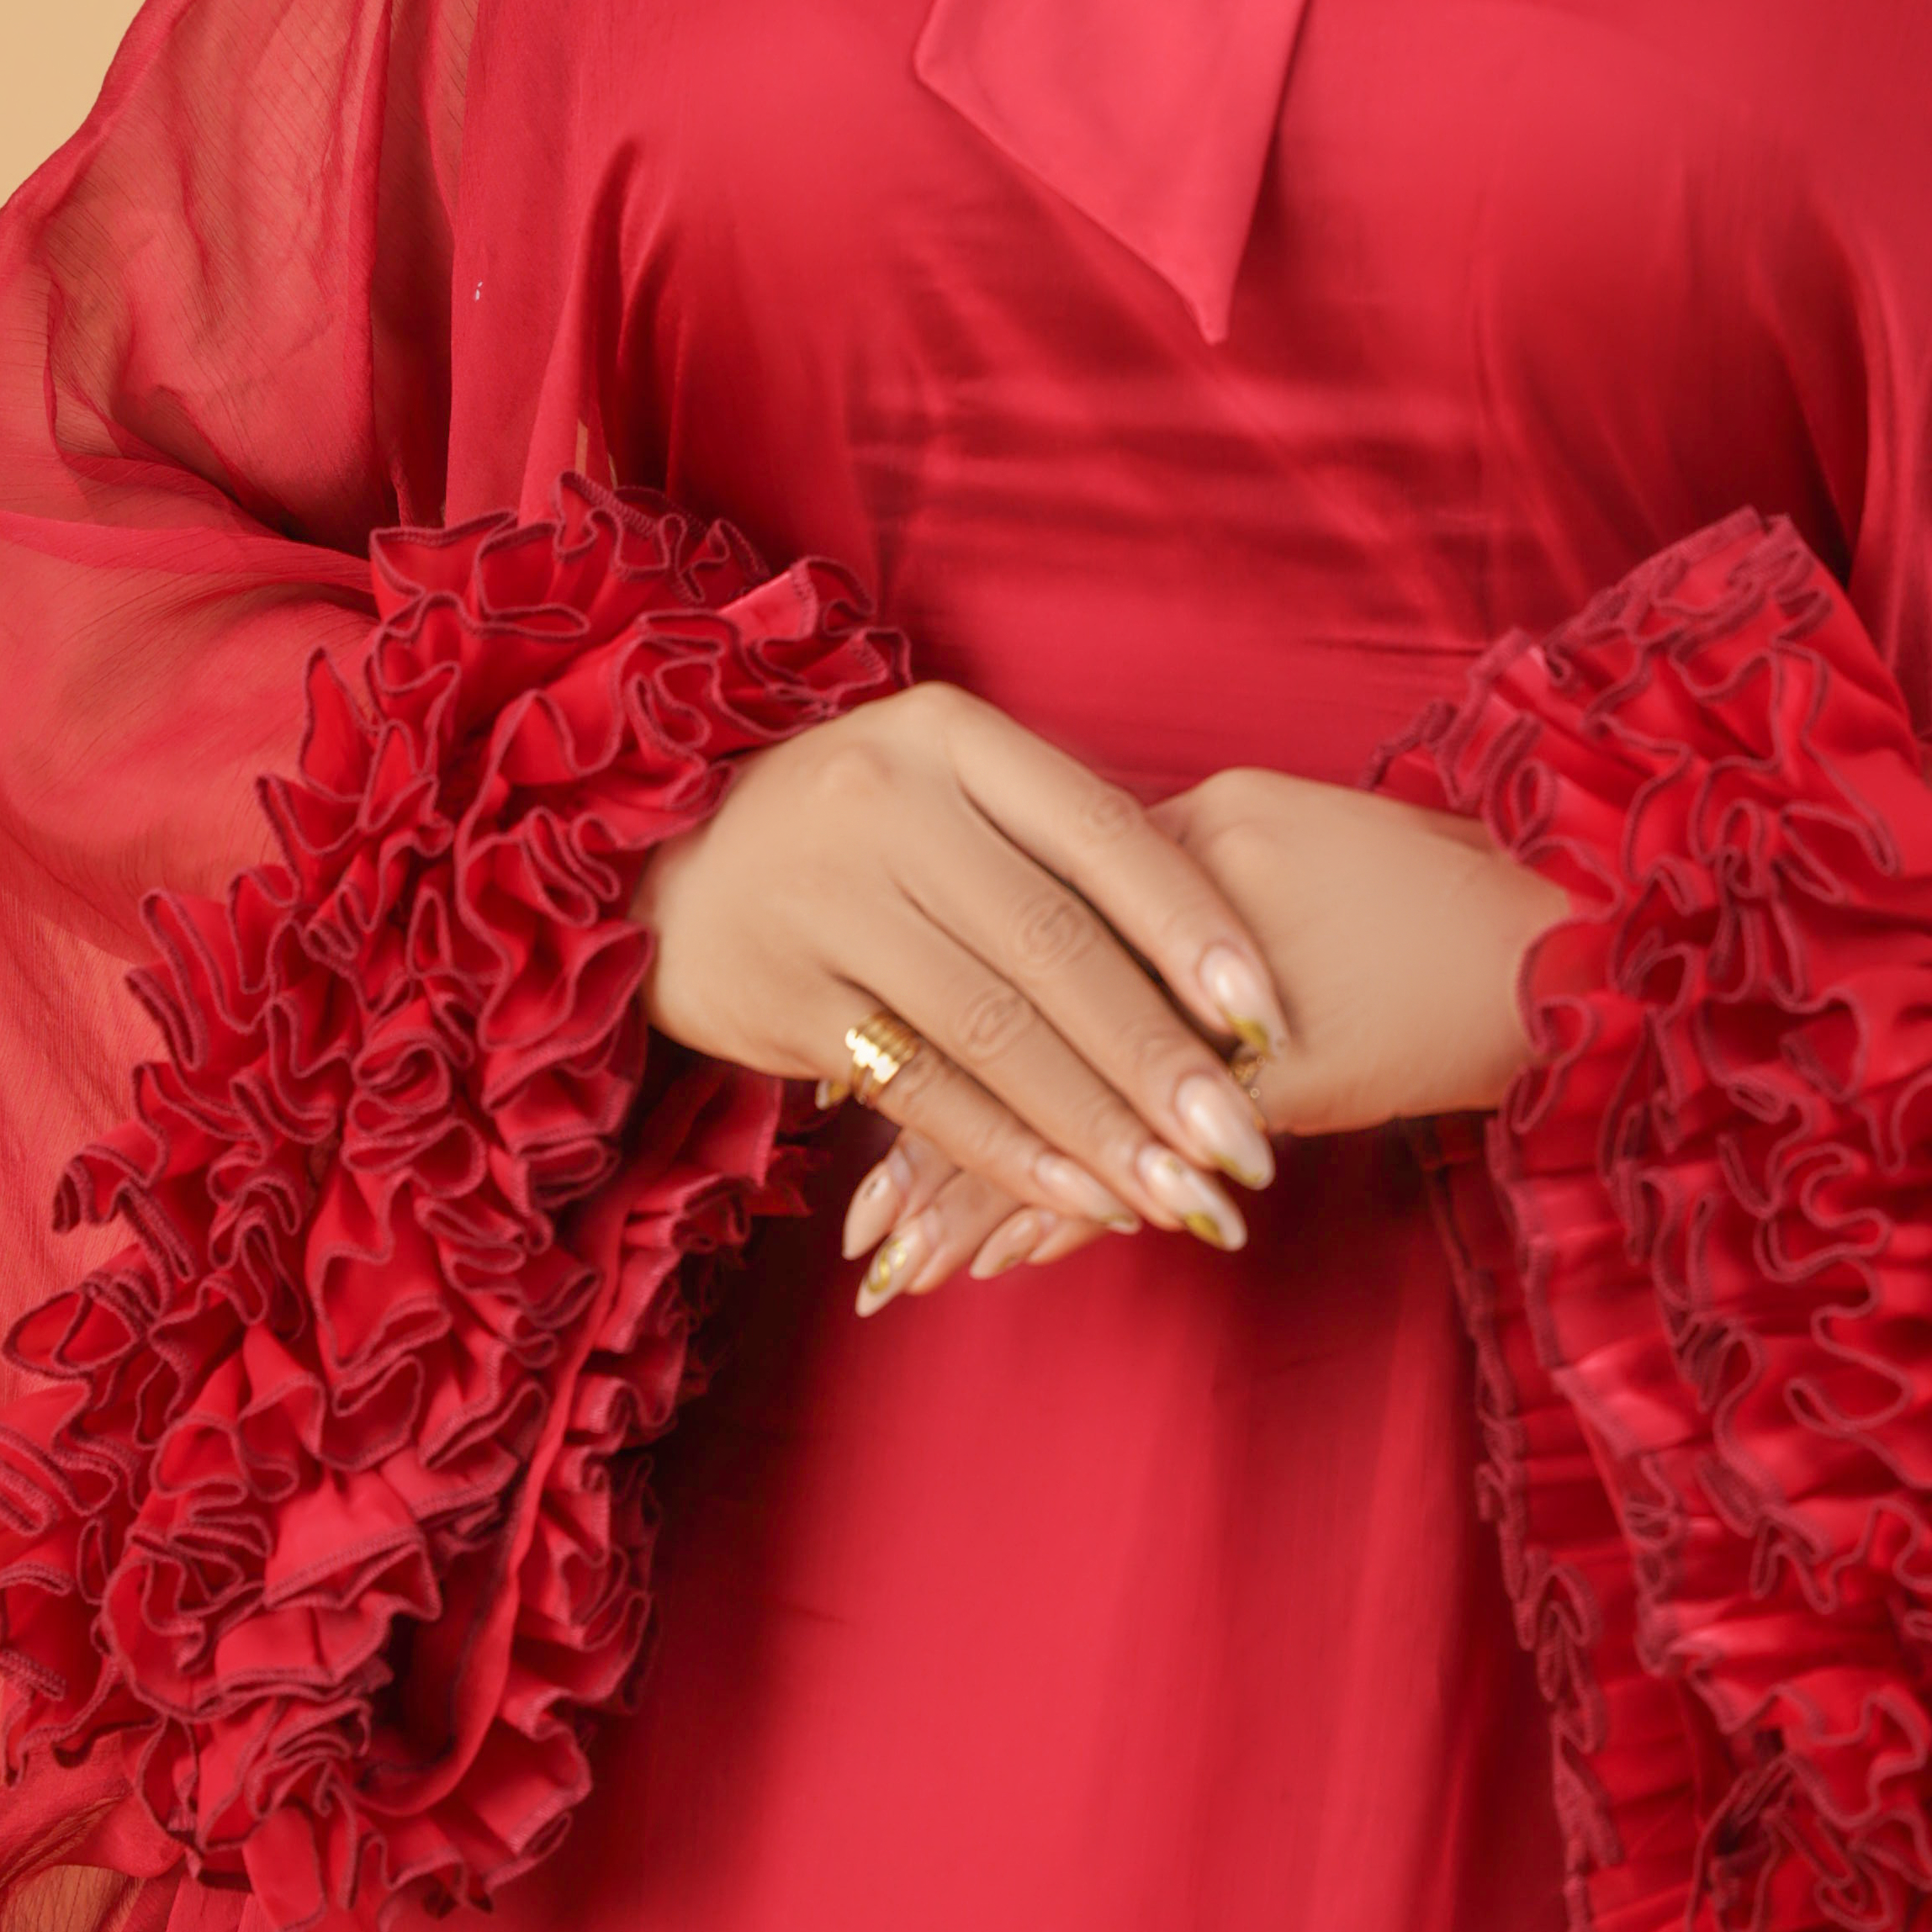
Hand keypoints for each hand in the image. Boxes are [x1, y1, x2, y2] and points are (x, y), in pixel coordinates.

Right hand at [636, 684, 1283, 1280]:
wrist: (660, 862)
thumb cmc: (856, 827)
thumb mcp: (949, 788)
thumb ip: (1060, 848)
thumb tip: (1223, 959)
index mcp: (951, 736)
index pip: (1100, 833)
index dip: (1194, 928)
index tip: (1271, 1017)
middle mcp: (885, 806)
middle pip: (1054, 945)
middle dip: (1162, 1057)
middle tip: (1245, 1142)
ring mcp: (824, 901)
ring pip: (993, 1029)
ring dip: (1098, 1124)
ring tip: (1182, 1191)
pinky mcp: (781, 997)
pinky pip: (920, 1088)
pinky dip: (1009, 1149)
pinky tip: (1082, 1195)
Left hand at [837, 773, 1569, 1305]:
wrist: (1550, 942)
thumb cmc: (1410, 871)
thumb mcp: (1269, 821)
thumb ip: (1150, 863)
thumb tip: (1055, 907)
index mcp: (1175, 844)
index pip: (1023, 934)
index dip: (932, 1009)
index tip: (849, 1069)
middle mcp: (1186, 937)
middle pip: (1028, 1045)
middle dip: (934, 1142)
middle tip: (858, 1224)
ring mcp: (1232, 1022)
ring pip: (1075, 1119)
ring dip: (983, 1199)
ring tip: (898, 1266)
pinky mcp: (1280, 1095)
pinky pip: (1152, 1163)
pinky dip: (1074, 1212)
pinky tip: (1007, 1261)